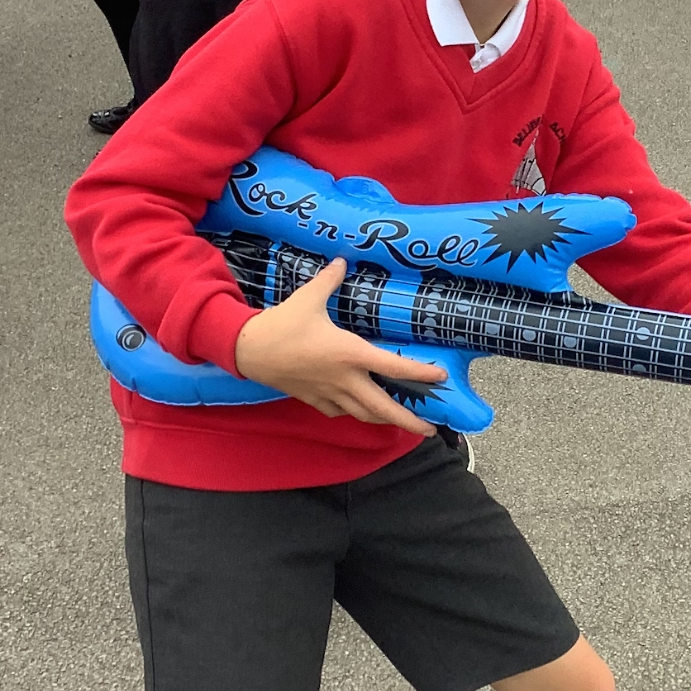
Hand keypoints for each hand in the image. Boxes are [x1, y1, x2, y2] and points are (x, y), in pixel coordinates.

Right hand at [234, 258, 443, 433]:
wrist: (248, 350)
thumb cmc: (281, 325)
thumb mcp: (308, 298)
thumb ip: (329, 280)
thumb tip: (343, 261)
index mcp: (350, 354)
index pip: (394, 367)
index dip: (421, 373)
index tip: (441, 377)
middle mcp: (345, 379)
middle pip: (383, 408)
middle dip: (409, 421)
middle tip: (430, 429)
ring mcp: (329, 393)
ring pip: (363, 414)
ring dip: (384, 420)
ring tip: (401, 423)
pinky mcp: (313, 399)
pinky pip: (340, 412)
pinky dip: (354, 413)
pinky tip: (359, 410)